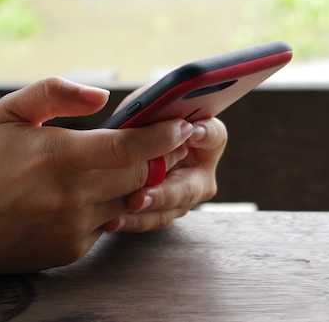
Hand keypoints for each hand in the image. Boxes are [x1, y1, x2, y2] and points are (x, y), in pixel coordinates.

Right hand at [0, 77, 193, 272]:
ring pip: (130, 201)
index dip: (162, 137)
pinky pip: (110, 223)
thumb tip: (102, 97)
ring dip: (141, 183)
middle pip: (140, 176)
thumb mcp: (11, 111)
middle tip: (175, 142)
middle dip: (162, 158)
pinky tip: (99, 193)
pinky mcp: (73, 249)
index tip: (185, 126)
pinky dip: (113, 206)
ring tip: (141, 165)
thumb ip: (56, 92)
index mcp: (58, 156)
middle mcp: (70, 196)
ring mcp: (73, 227)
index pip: (127, 148)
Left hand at [104, 117, 226, 232]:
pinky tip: (114, 221)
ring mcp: (185, 195)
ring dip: (148, 211)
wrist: (125, 147)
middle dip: (166, 192)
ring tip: (128, 206)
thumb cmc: (142, 121)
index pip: (214, 135)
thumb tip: (155, 111)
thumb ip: (155, 107)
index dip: (205, 133)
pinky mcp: (166, 211)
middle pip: (191, 186)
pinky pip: (152, 220)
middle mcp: (200, 170)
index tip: (192, 132)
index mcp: (206, 138)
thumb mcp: (147, 109)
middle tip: (143, 194)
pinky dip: (133, 221)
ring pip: (171, 208)